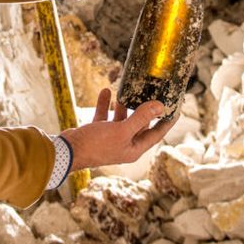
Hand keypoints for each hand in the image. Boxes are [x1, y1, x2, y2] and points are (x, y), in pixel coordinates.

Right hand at [60, 89, 176, 171]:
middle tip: (151, 93)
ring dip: (124, 105)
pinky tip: (106, 91)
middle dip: (144, 109)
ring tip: (126, 91)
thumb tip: (160, 106)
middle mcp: (124, 145)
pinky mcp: (97, 133)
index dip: (166, 122)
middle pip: (139, 125)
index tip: (175, 109)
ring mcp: (110, 139)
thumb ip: (141, 118)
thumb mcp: (121, 130)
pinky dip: (106, 105)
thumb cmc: (96, 145)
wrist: (67, 152)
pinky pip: (104, 117)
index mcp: (134, 149)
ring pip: (121, 119)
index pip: (156, 134)